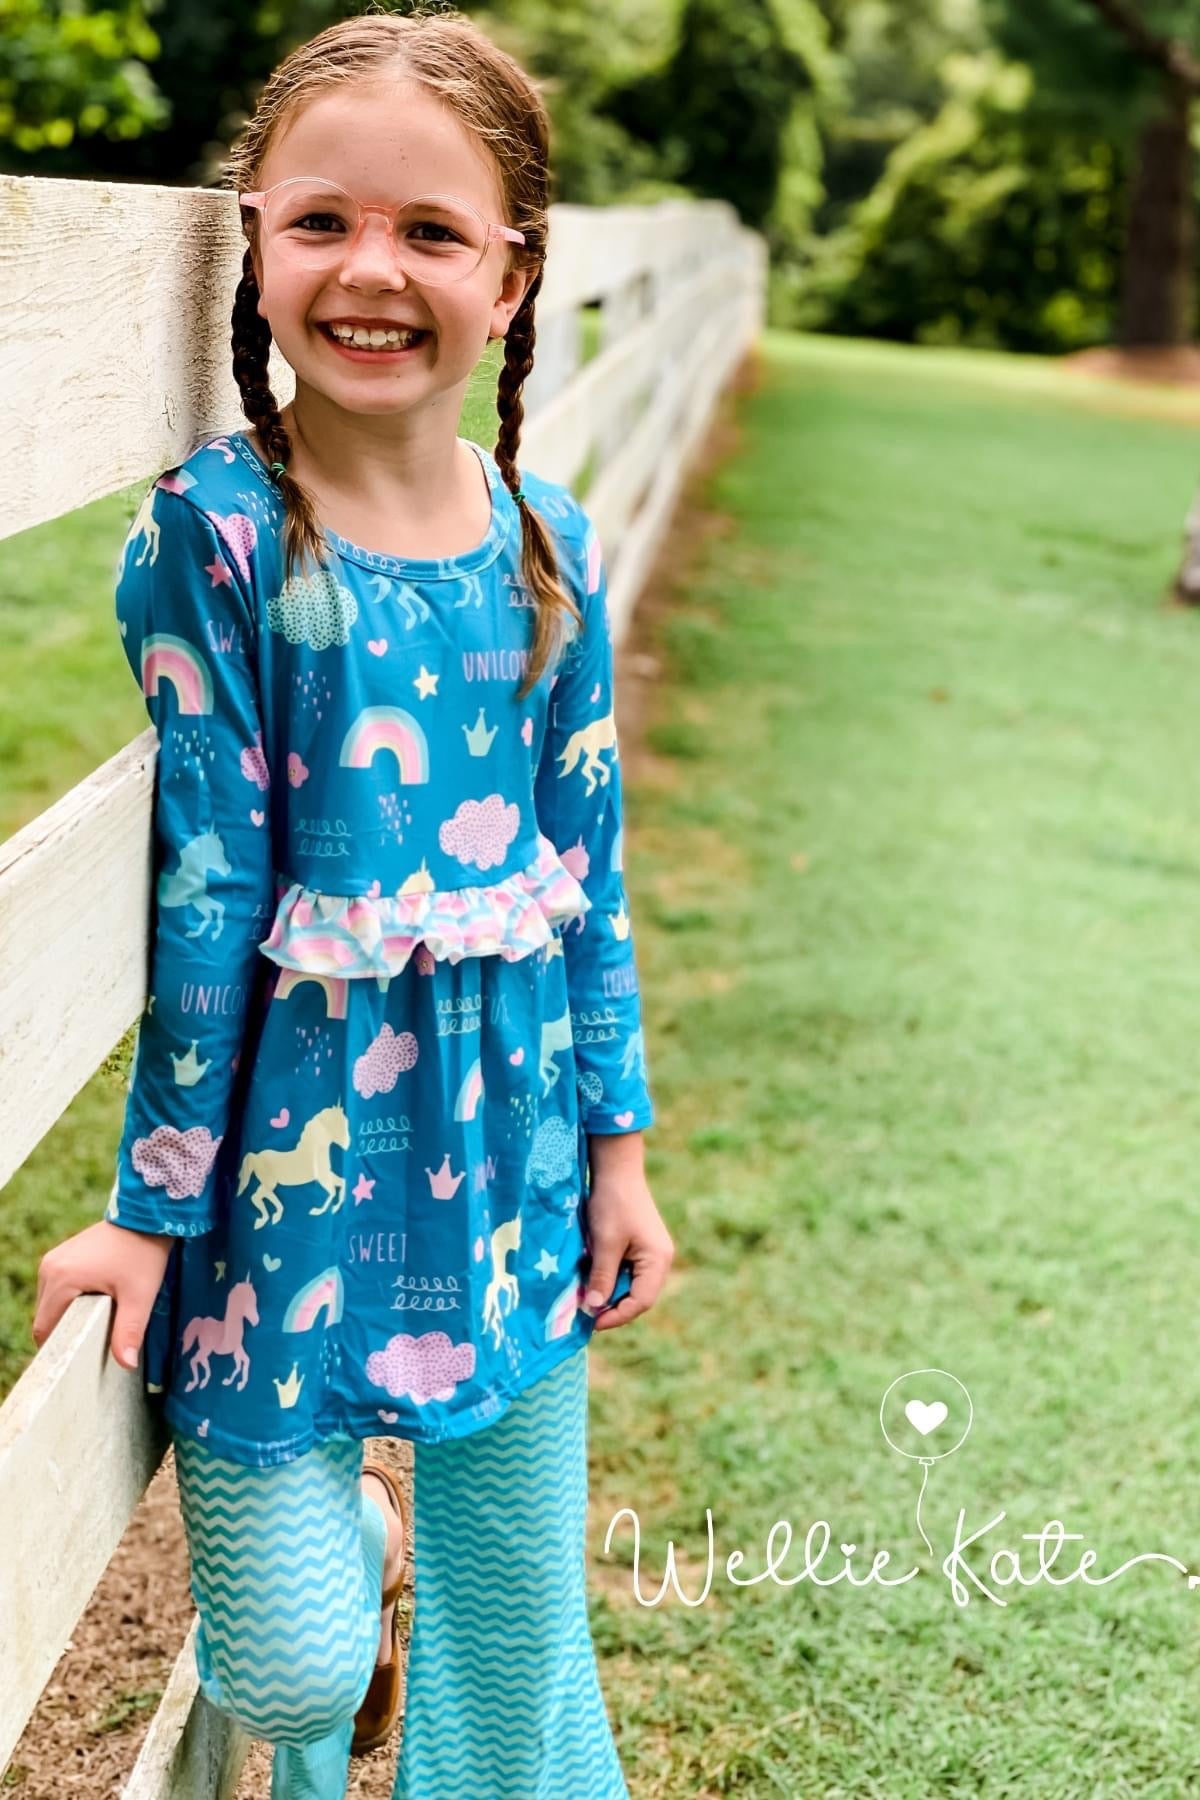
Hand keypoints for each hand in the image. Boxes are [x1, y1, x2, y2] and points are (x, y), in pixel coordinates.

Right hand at [33, 1220, 173, 1371]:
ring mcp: (53, 1260)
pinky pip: (57, 1290)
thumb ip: (129, 1331)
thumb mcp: (139, 1296)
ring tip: (97, 1323)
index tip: (80, 1360)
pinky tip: (94, 1306)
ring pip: (51, 1304)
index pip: (45, 1329)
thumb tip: (126, 1364)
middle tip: (94, 1344)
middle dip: (66, 1333)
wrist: (146, 1216)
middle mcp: (49, 1268)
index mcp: (61, 1279)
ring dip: (68, 1317)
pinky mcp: (61, 1256)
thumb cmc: (143, 1254)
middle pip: (46, 1317)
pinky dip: (71, 1302)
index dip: (60, 1348)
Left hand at [580, 1132, 672, 1331]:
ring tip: (586, 1297)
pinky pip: (627, 1272)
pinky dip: (610, 1278)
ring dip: (609, 1292)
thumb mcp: (605, 1243)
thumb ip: (602, 1277)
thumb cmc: (613, 1205)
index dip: (617, 1315)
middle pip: (638, 1296)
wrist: (616, 1170)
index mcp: (658, 1261)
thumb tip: (594, 1308)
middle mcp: (660, 1260)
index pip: (641, 1301)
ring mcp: (651, 1253)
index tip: (592, 1320)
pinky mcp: (639, 1247)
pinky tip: (592, 1278)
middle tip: (586, 1310)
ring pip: (631, 1285)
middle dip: (613, 1306)